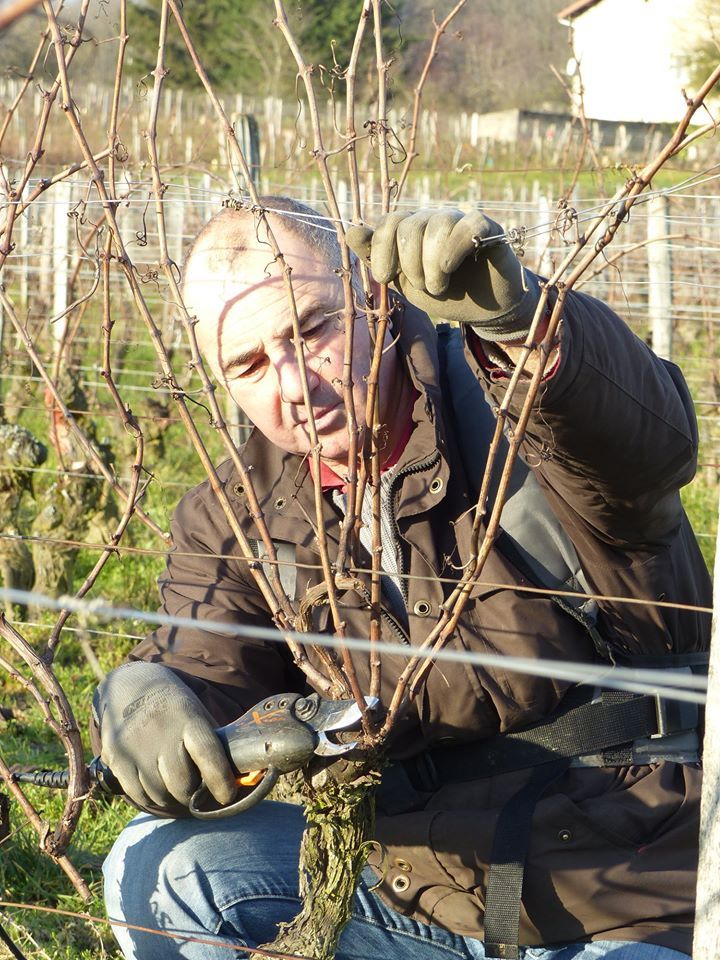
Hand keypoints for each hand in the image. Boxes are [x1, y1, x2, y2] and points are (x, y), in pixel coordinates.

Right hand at [93, 661, 236, 814]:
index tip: (228, 796)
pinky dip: (151, 799)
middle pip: (182, 784)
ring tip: (178, 790)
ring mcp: (136, 747)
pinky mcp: (116, 759)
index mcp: (188, 718)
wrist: (130, 687)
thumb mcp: (197, 714)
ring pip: (160, 795)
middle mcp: (161, 733)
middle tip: (198, 795)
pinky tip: (158, 789)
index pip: (208, 754)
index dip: (221, 781)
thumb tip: (237, 780)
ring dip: (172, 800)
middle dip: (193, 796)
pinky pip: (138, 796)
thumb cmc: (174, 708)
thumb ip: (212, 745)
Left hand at [346, 209, 540, 340]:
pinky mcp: (486, 227)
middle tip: (422, 286)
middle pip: (410, 226)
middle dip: (410, 263)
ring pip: (437, 225)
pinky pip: (469, 223)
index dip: (381, 249)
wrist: (482, 310)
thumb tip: (351, 231)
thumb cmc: (442, 294)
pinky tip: (450, 268)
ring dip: (432, 264)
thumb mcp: (404, 282)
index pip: (388, 222)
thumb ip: (377, 258)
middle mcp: (433, 218)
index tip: (386, 277)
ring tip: (439, 286)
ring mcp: (460, 220)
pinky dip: (455, 248)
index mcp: (411, 229)